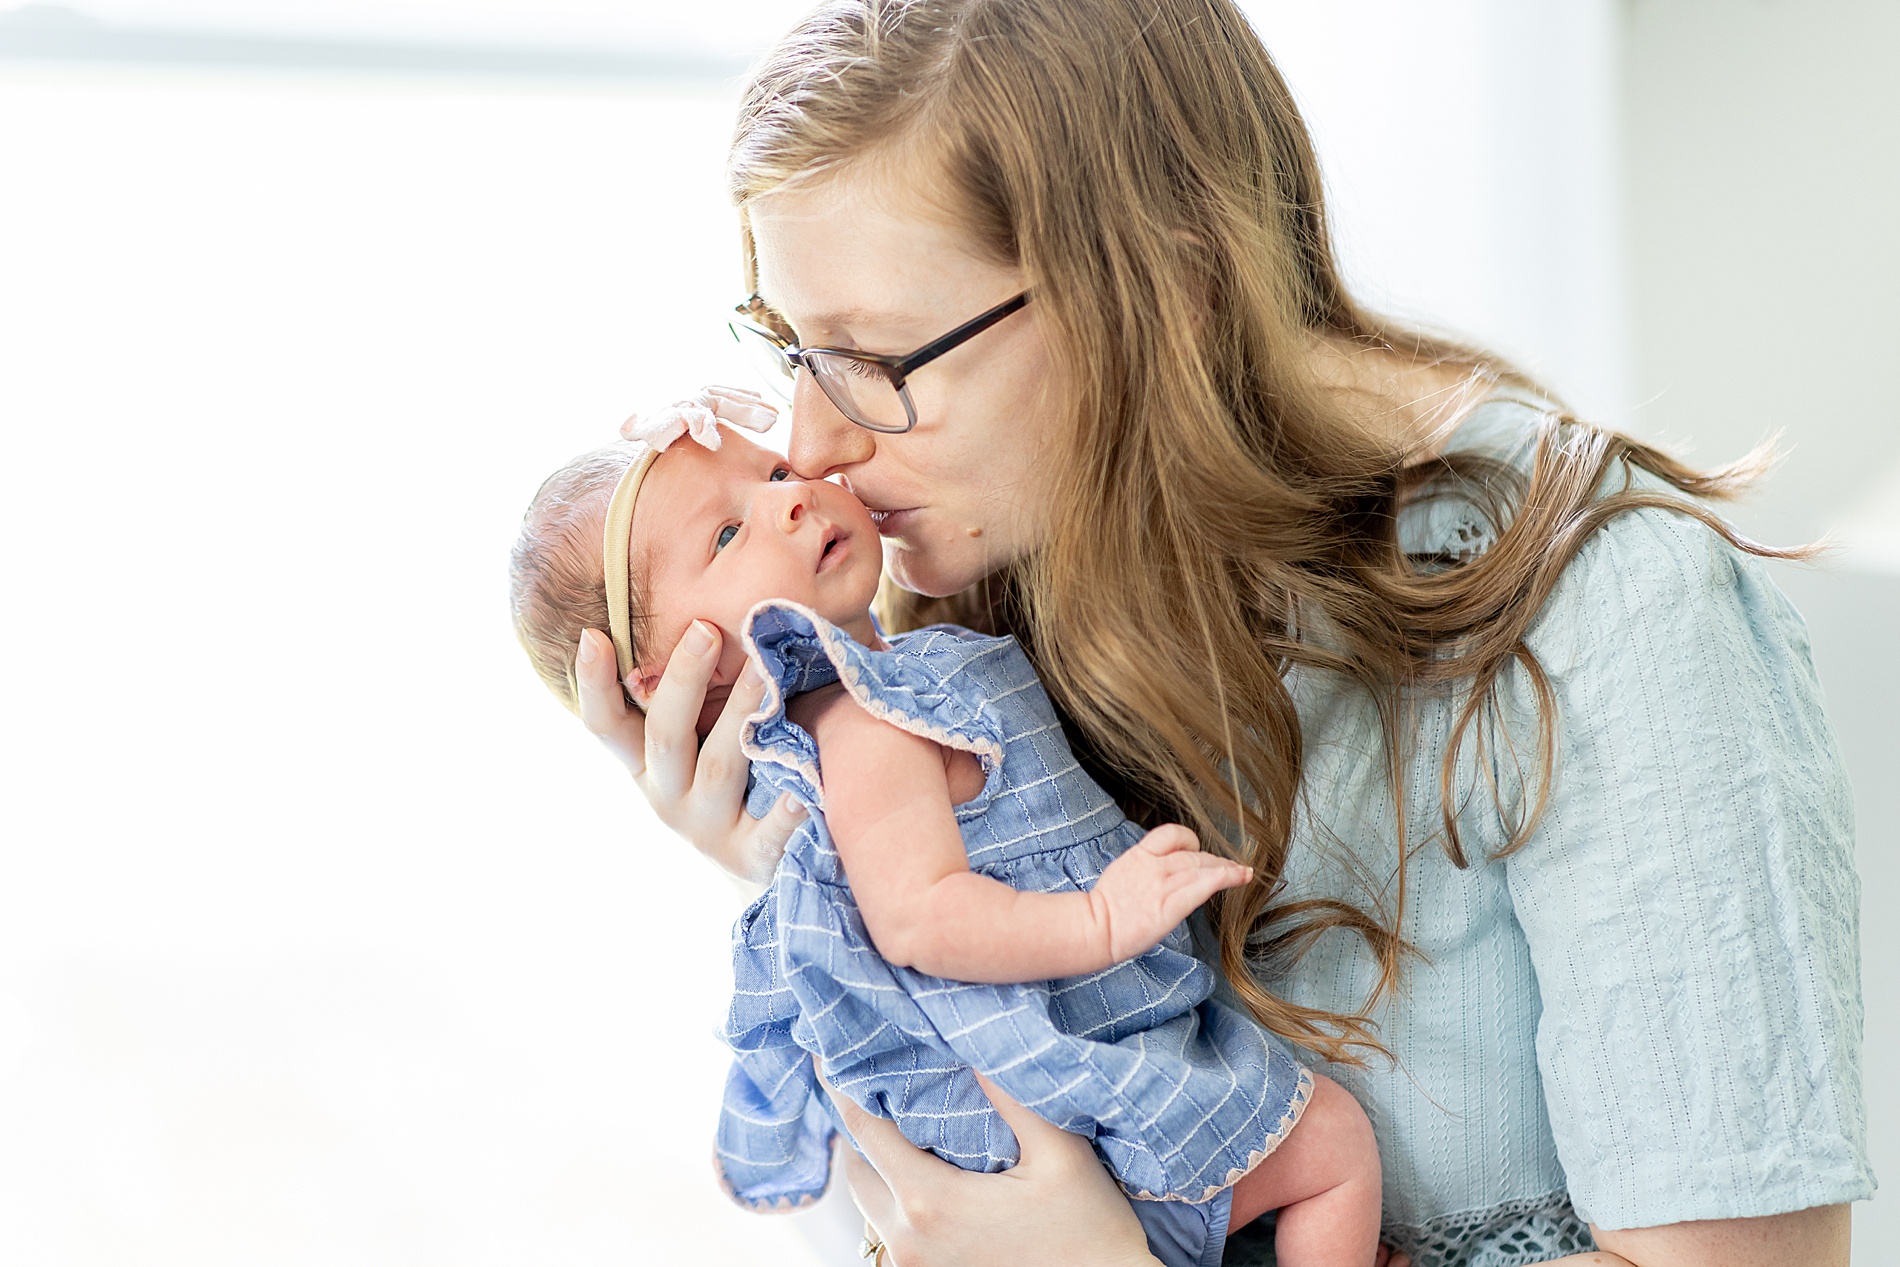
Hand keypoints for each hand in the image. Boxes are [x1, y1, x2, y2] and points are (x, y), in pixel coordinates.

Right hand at [573, 622, 804, 885]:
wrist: (768, 870)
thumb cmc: (737, 781)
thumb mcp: (702, 741)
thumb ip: (697, 696)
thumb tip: (709, 609)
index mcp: (647, 764)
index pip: (606, 725)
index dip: (594, 684)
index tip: (593, 634)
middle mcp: (667, 797)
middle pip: (665, 736)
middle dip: (683, 681)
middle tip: (705, 629)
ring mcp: (708, 831)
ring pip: (717, 769)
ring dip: (737, 715)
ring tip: (764, 671)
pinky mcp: (752, 860)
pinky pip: (767, 834)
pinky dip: (784, 811)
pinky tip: (803, 790)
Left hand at [824, 1070, 1161, 1266]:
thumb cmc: (1089, 1228)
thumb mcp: (1062, 1153)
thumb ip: (1013, 1096)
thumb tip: (970, 1044)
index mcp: (930, 1201)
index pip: (862, 1127)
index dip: (842, 1082)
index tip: (829, 1046)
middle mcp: (907, 1237)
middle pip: (856, 1164)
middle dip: (858, 1117)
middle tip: (871, 1071)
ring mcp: (912, 1265)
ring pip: (867, 1198)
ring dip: (874, 1156)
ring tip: (896, 1113)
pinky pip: (888, 1225)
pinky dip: (891, 1189)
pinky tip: (920, 1163)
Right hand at [1089, 825, 1251, 961]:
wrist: (1094, 928)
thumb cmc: (1106, 910)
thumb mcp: (1123, 874)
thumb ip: (1146, 869)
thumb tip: (1167, 872)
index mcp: (1139, 855)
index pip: (1172, 833)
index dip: (1190, 840)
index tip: (1200, 850)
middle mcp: (1154, 865)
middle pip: (1194, 854)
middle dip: (1216, 861)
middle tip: (1231, 868)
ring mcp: (1163, 884)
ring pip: (1204, 867)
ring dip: (1227, 869)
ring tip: (1242, 873)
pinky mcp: (1171, 905)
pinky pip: (1204, 885)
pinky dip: (1226, 878)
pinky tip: (1240, 877)